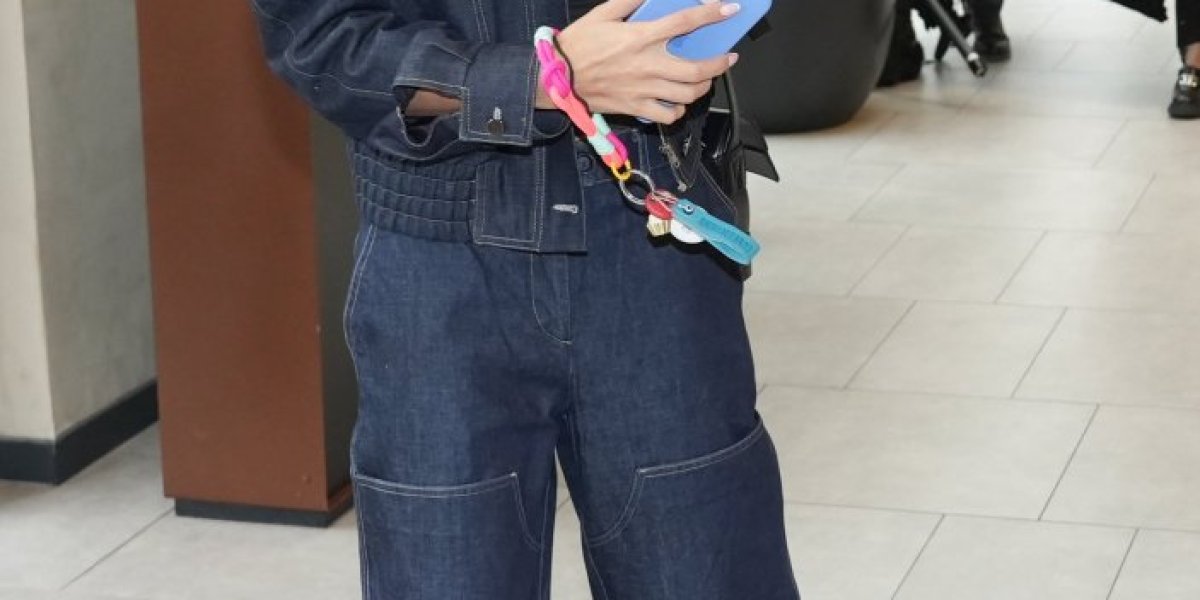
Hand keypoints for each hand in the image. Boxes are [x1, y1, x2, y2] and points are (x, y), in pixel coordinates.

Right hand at [547, 0, 739, 123]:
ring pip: (687, 94)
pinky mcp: (636, 107)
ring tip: (704, 79)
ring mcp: (643, 89)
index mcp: (640, 36)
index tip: (729, 10)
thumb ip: (631, 0)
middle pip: (696, 68)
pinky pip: (668, 114)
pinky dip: (679, 109)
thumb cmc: (578, 45)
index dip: (712, 13)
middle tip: (726, 58)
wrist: (558, 77)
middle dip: (719, 64)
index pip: (685, 22)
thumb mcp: (603, 13)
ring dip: (703, 87)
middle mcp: (647, 64)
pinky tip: (679, 101)